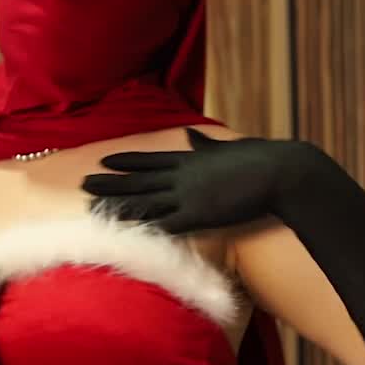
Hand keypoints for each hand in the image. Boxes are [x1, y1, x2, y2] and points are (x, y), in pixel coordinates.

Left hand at [81, 127, 315, 233]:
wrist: (282, 171)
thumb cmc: (262, 159)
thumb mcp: (228, 148)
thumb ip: (207, 145)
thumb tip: (193, 133)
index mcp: (191, 160)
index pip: (150, 161)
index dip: (125, 162)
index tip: (103, 161)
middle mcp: (184, 176)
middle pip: (139, 181)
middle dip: (109, 184)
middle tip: (82, 184)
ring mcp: (190, 195)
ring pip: (144, 202)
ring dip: (116, 207)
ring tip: (91, 208)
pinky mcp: (200, 215)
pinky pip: (165, 224)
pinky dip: (143, 228)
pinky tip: (123, 232)